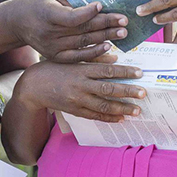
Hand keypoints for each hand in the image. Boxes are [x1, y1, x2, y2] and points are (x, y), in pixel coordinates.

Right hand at [6, 0, 128, 61]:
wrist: (17, 23)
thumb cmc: (38, 4)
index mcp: (47, 14)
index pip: (71, 17)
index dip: (88, 12)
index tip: (102, 5)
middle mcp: (49, 33)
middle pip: (82, 30)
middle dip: (105, 25)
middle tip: (124, 21)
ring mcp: (52, 47)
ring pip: (83, 43)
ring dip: (105, 38)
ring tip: (122, 33)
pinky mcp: (55, 57)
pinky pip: (78, 57)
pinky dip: (94, 53)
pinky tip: (108, 47)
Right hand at [16, 59, 145, 122]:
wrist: (33, 87)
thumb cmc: (53, 68)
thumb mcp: (71, 59)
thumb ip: (93, 59)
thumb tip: (114, 58)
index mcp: (81, 70)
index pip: (107, 71)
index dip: (124, 72)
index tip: (140, 73)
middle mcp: (80, 85)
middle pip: (108, 89)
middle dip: (127, 92)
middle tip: (143, 93)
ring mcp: (77, 100)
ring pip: (103, 106)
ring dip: (121, 109)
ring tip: (136, 110)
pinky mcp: (75, 111)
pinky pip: (94, 116)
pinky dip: (108, 117)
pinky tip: (120, 118)